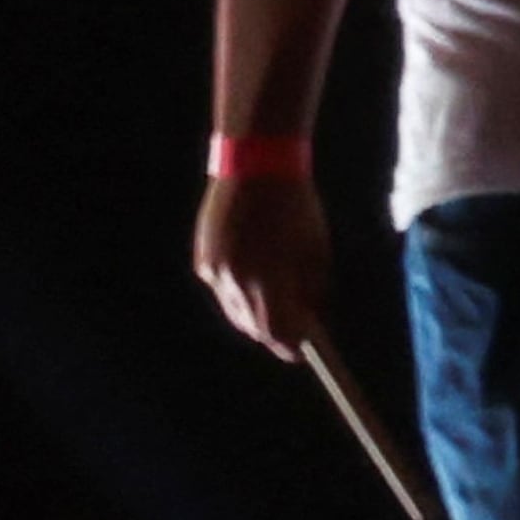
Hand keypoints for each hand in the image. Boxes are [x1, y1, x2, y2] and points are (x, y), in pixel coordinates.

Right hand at [197, 173, 333, 358]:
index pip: (277, 332)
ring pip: (235, 311)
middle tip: (291, 335)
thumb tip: (312, 322)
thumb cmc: (296, 207)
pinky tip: (253, 277)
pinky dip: (238, 292)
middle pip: (253, 327)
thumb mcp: (316, 250)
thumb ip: (314, 291)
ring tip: (274, 305)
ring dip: (255, 314)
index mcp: (267, 278)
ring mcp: (214, 271)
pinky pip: (222, 291)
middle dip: (273, 333)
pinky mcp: (202, 261)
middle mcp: (236, 280)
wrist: (256, 165)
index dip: (290, 346)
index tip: (301, 353)